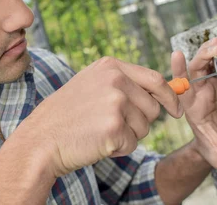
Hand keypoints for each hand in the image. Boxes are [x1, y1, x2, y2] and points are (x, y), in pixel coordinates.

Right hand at [16, 57, 182, 177]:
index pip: (155, 79)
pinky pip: (132, 144)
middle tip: (110, 124)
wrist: (41, 139)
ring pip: (145, 127)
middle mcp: (116, 80)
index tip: (176, 110)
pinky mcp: (115, 127)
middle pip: (153, 107)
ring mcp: (116, 102)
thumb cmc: (67, 115)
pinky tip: (97, 142)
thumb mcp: (93, 85)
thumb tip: (166, 92)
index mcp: (111, 66)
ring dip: (128, 136)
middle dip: (140, 122)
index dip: (170, 96)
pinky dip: (118, 149)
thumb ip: (124, 83)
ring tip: (99, 131)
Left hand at [171, 38, 216, 176]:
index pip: (181, 87)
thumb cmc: (213, 147)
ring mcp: (209, 86)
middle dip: (202, 56)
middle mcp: (198, 93)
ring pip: (206, 64)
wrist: (216, 143)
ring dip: (210, 51)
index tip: (177, 55)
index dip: (179, 71)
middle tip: (214, 48)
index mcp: (192, 108)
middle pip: (195, 70)